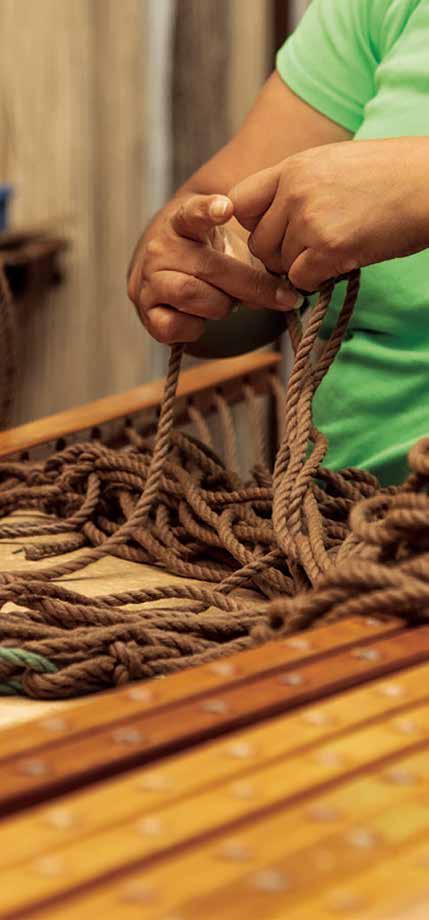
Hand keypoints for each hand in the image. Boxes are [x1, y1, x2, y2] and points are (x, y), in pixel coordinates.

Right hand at [127, 193, 298, 343]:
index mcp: (182, 223)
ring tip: (226, 304)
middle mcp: (161, 249)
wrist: (167, 279)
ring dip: (220, 305)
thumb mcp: (229, 251)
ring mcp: (150, 280)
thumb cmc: (208, 262)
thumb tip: (285, 296)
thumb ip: (252, 266)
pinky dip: (194, 328)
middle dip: (251, 285)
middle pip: (210, 267)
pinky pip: (173, 325)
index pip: (192, 212)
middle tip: (283, 297)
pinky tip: (201, 321)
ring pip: (190, 294)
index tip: (227, 208)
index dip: (208, 210)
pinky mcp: (147, 312)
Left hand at [229, 138, 428, 290]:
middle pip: (257, 242)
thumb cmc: (392, 175)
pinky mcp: (330, 248)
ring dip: (301, 268)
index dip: (254, 224)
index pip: (240, 201)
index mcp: (294, 167)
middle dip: (278, 255)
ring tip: (331, 254)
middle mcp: (295, 191)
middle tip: (308, 252)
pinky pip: (300, 279)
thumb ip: (299, 186)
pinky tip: (338, 266)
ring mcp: (311, 219)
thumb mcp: (334, 164)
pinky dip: (316, 281)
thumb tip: (277, 218)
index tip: (276, 232)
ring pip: (279, 264)